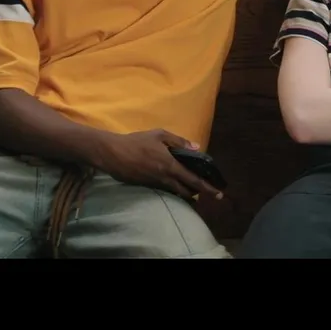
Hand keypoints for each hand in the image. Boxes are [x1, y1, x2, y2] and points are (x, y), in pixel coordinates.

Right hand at [95, 129, 222, 201]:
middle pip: (186, 190)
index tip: (218, 194)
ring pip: (175, 192)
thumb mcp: (159, 135)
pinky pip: (164, 190)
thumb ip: (179, 141)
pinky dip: (173, 189)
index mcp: (170, 166)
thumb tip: (196, 147)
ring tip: (194, 190)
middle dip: (199, 193)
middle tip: (209, 193)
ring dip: (186, 192)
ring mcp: (154, 183)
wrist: (111, 153)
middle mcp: (164, 178)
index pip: (193, 180)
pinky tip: (175, 185)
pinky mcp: (145, 186)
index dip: (207, 188)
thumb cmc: (136, 142)